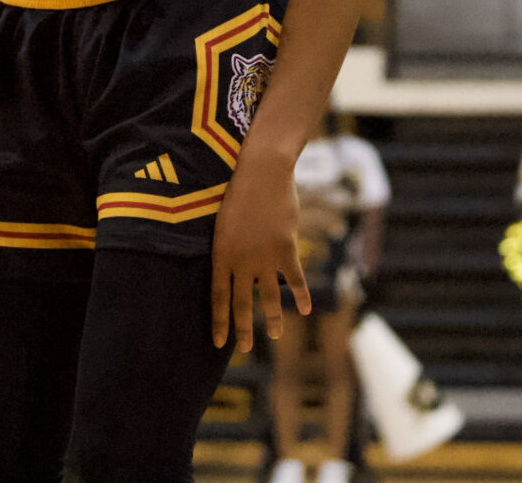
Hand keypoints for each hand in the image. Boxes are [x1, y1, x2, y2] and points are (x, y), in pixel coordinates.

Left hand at [211, 153, 310, 352]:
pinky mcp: (286, 249)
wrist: (261, 172)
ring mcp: (264, 257)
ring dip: (272, 320)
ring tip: (275, 335)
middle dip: (243, 330)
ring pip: (268, 298)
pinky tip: (304, 310)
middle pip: (240, 303)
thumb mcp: (223, 220)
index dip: (219, 321)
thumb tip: (233, 265)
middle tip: (244, 349)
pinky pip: (294, 280)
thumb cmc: (239, 191)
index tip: (219, 343)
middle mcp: (241, 261)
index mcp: (221, 253)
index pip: (217, 296)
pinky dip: (301, 296)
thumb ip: (228, 247)